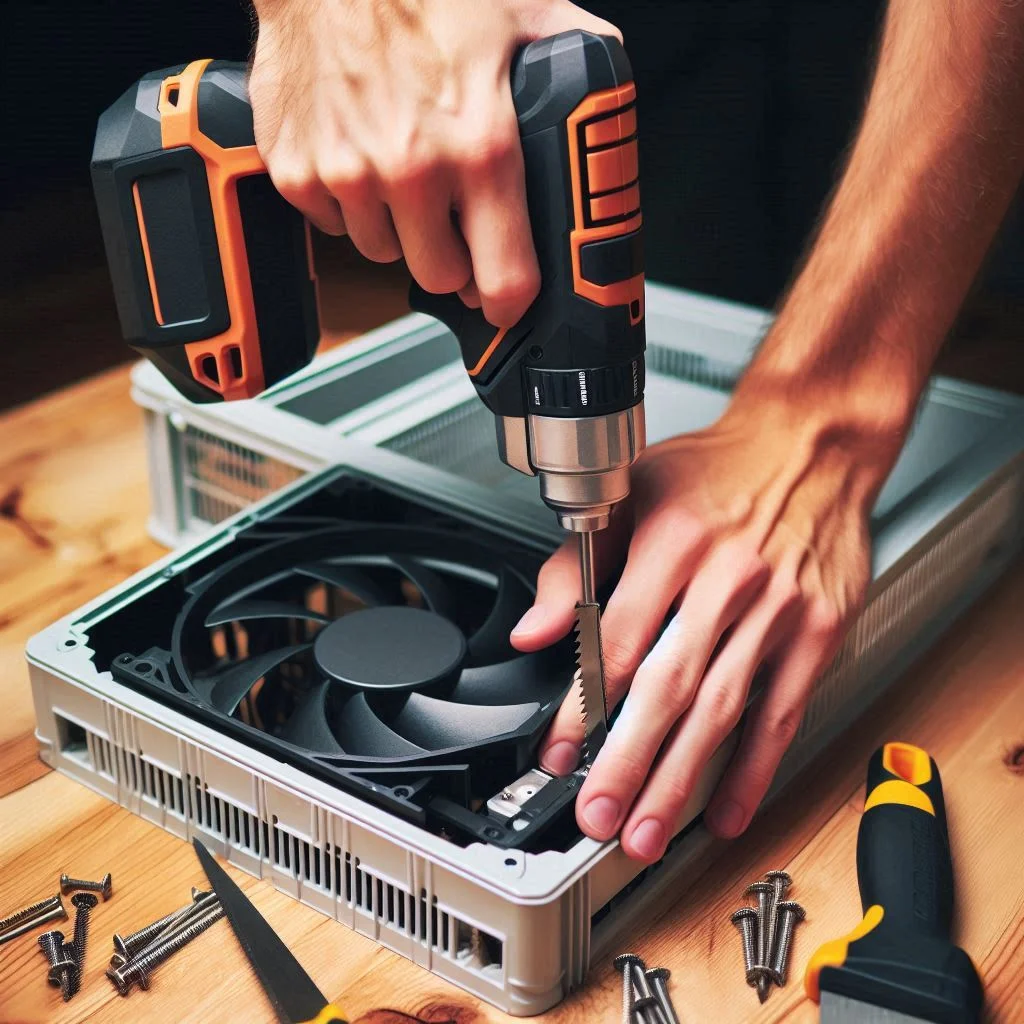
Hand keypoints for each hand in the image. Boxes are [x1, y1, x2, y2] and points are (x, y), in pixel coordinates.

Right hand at [249, 0, 619, 326]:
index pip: (504, 277)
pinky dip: (347, 201)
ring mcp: (349, 176)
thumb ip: (570, 61)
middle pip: (439, 276)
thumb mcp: (521, 12)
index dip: (510, 300)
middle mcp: (413, 171)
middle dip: (451, 257)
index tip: (507, 302)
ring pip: (382, 252)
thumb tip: (600, 93)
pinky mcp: (298, 173)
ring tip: (401, 170)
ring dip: (397, 227)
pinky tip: (359, 153)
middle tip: (451, 219)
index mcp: (480, 146)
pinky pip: (332, 223)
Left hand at [511, 394, 893, 861]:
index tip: (558, 753)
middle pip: (669, 686)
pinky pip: (784, 710)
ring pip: (723, 709)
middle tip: (597, 816)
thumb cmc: (719, 470)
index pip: (616, 640)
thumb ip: (576, 565)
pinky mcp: (818, 631)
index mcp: (672, 542)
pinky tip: (728, 808)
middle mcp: (727, 578)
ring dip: (682, 778)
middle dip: (629, 761)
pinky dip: (756, 766)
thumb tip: (532, 629)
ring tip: (647, 831)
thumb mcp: (633, 492)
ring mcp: (778, 609)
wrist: (811, 445)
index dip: (583, 705)